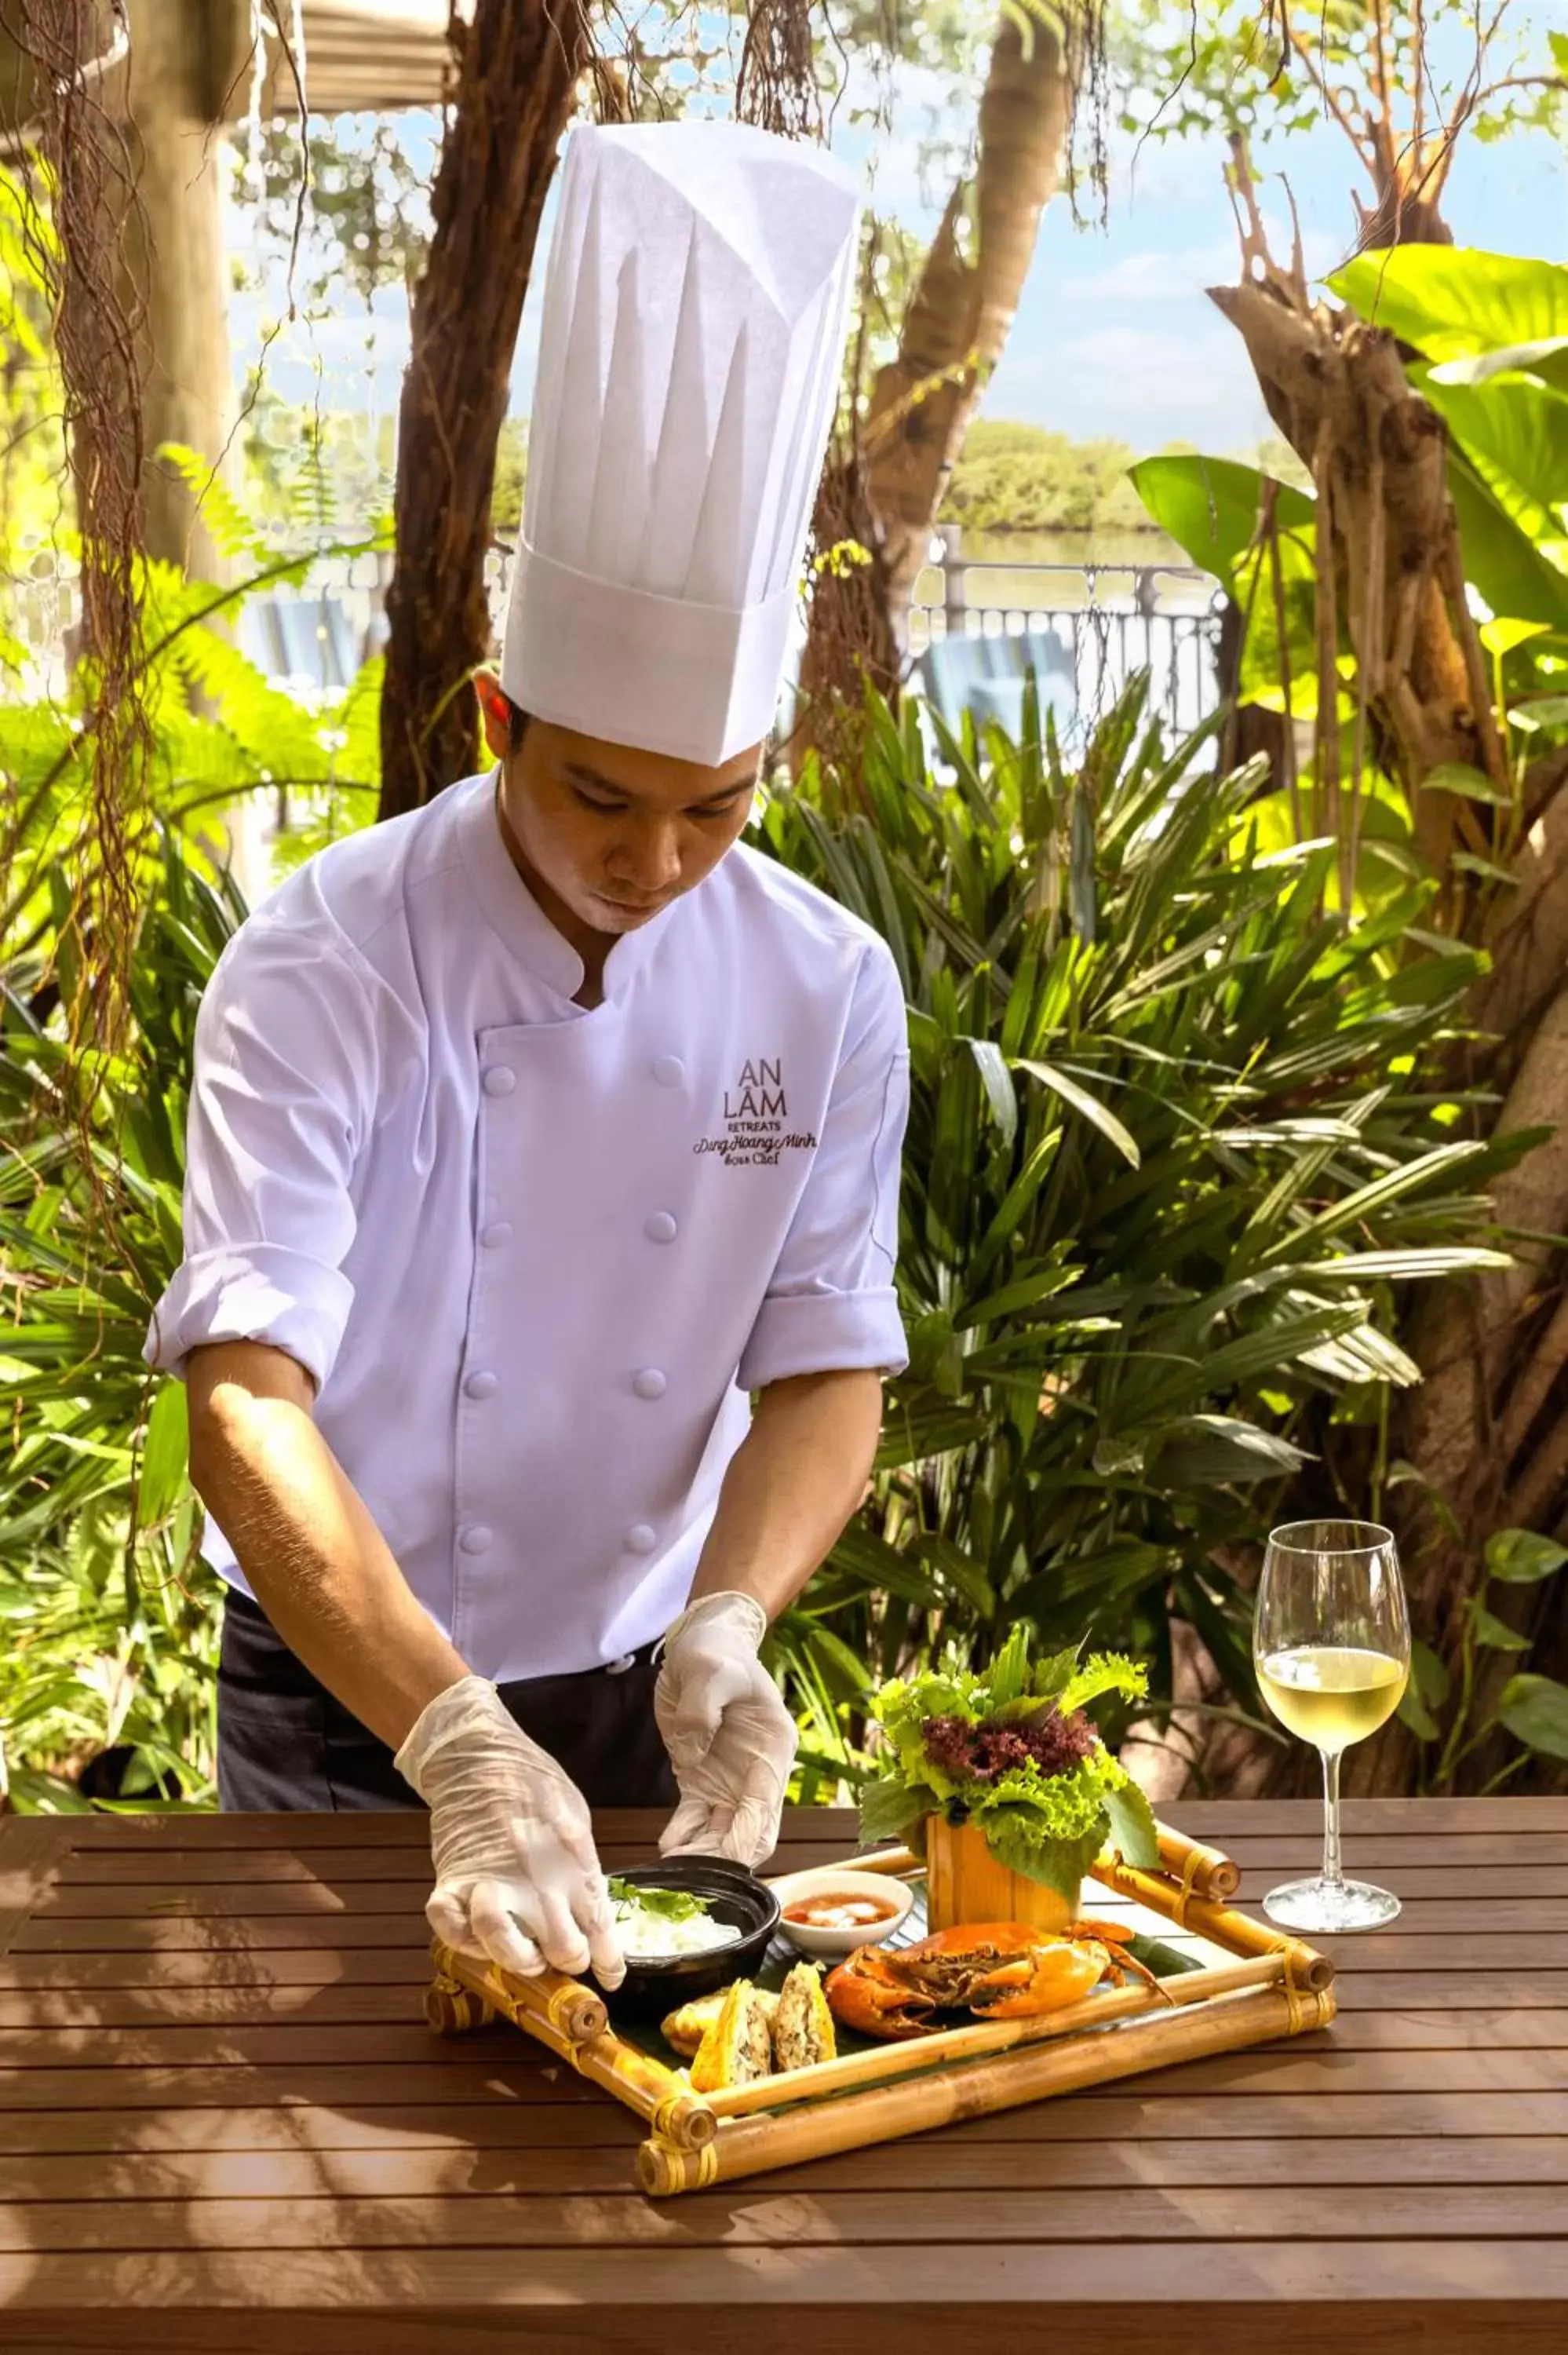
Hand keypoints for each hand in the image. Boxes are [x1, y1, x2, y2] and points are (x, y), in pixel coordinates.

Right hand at [394, 1675, 624, 1987]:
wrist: (477, 1755)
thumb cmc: (533, 1782)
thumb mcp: (575, 1818)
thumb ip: (583, 1866)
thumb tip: (593, 1912)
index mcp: (575, 1858)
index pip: (601, 1927)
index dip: (609, 1963)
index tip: (610, 1979)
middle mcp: (538, 1877)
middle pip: (564, 1949)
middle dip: (569, 1963)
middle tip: (563, 1955)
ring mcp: (492, 1880)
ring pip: (507, 1949)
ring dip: (521, 1962)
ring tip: (527, 1956)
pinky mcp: (451, 1880)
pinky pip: (451, 1930)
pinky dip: (464, 1943)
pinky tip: (478, 1939)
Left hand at [654, 1592, 795, 1867]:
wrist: (701, 1643)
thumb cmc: (715, 1653)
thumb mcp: (709, 1670)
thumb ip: (702, 1709)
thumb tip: (695, 1753)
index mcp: (773, 1750)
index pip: (766, 1809)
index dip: (746, 1838)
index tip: (722, 1859)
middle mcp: (757, 1773)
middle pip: (749, 1833)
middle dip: (723, 1858)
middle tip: (689, 1874)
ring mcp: (729, 1781)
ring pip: (723, 1835)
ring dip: (701, 1855)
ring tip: (670, 1868)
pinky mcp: (701, 1780)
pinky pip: (695, 1819)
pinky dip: (683, 1836)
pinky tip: (666, 1845)